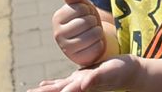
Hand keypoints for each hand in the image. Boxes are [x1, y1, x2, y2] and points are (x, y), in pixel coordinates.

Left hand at [27, 57, 145, 91]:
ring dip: (43, 90)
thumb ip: (95, 79)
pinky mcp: (81, 77)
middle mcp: (77, 86)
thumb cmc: (122, 71)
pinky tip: (44, 84)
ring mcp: (78, 82)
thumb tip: (80, 85)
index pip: (61, 91)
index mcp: (81, 86)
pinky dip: (52, 84)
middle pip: (55, 91)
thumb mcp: (109, 72)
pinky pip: (63, 82)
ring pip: (56, 87)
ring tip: (30, 91)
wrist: (131, 72)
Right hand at [50, 0, 110, 67]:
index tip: (85, 14)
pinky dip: (100, 43)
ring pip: (93, 34)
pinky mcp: (77, 59)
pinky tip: (94, 43)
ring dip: (98, 31)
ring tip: (93, 32)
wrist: (91, 39)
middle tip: (90, 25)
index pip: (81, 8)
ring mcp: (66, 48)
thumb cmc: (86, 19)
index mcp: (57, 18)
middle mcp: (58, 34)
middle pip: (87, 22)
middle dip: (94, 21)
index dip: (88, 10)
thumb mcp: (83, 6)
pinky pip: (97, 47)